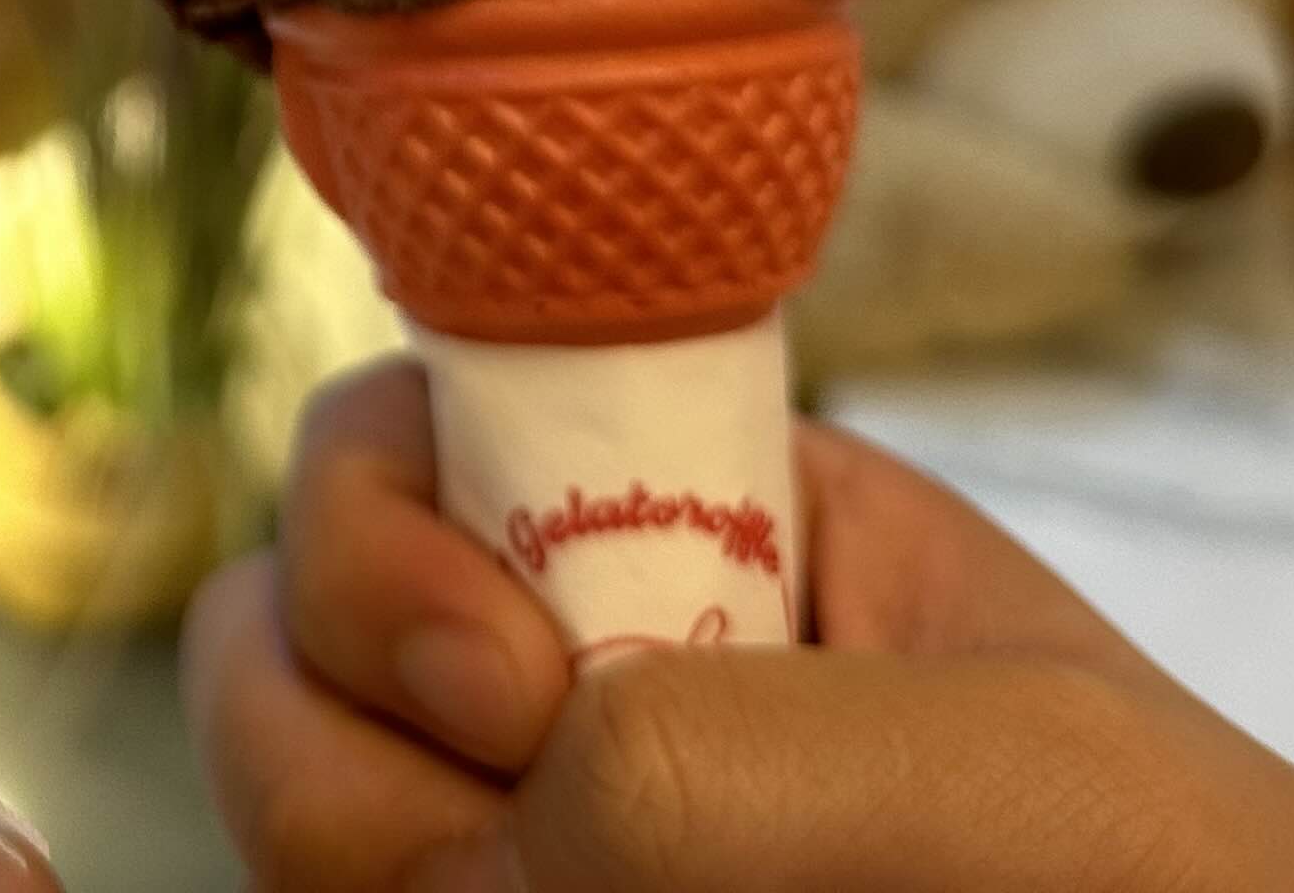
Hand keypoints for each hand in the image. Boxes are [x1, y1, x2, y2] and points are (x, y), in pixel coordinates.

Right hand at [188, 358, 1293, 891]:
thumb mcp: (1008, 761)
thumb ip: (724, 746)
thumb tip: (506, 830)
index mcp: (690, 523)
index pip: (396, 442)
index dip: (378, 542)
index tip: (510, 688)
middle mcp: (575, 677)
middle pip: (285, 644)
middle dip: (338, 741)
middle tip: (535, 858)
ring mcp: (543, 846)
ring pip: (298, 824)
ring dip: (389, 871)